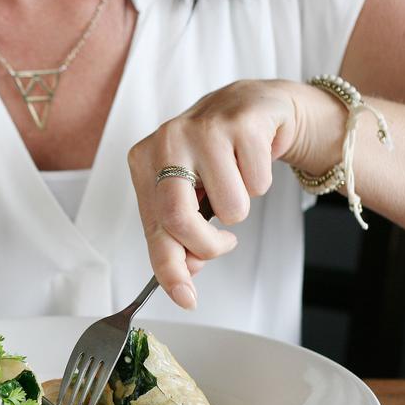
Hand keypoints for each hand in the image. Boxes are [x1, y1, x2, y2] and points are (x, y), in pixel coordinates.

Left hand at [127, 79, 319, 308]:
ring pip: (229, 207)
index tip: (185, 297)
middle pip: (179, 219)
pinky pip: (258, 183)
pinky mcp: (242, 121)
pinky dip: (261, 182)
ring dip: (240, 207)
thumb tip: (188, 269)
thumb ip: (180, 232)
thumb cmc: (217, 157)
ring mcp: (203, 128)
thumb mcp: (189, 194)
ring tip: (236, 180)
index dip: (169, 268)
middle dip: (206, 245)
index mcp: (144, 161)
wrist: (256, 107)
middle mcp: (166, 140)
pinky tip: (252, 159)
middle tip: (224, 243)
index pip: (153, 227)